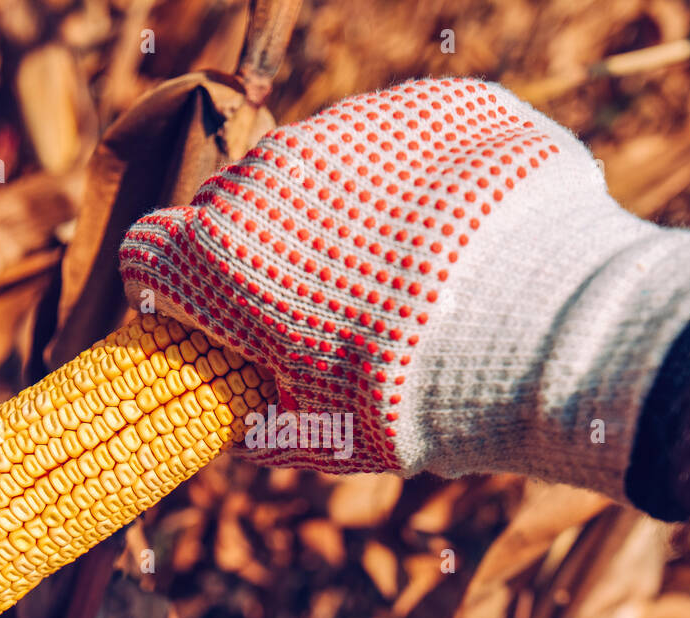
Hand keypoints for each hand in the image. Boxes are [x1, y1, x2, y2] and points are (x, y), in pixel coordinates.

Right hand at [119, 77, 689, 499]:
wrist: (538, 333)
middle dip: (265, 247)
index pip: (150, 252)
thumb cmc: (408, 399)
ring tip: (414, 269)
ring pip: (324, 164)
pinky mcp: (433, 105)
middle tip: (327, 301)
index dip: (173, 285)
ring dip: (344, 207)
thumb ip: (265, 425)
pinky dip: (420, 179)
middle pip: (237, 203)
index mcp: (221, 255)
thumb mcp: (323, 440)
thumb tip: (243, 427)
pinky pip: (406, 140)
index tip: (208, 311)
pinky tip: (463, 232)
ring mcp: (354, 127)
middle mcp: (271, 173)